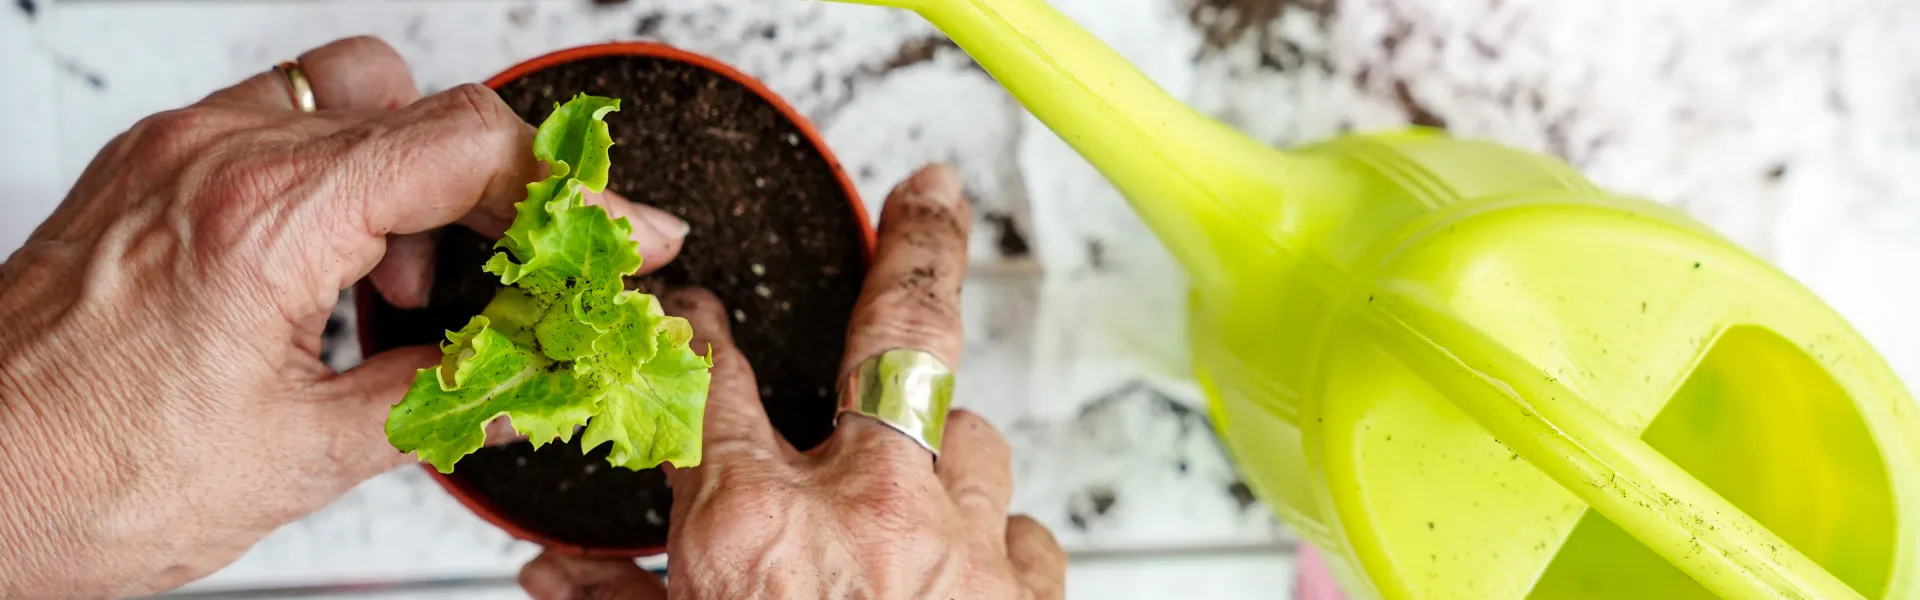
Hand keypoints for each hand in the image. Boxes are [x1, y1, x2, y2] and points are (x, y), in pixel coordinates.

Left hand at [0, 37, 688, 597]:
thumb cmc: (81, 478)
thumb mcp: (302, 456)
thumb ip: (443, 398)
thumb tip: (532, 376)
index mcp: (265, 218)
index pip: (468, 148)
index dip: (572, 196)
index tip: (625, 237)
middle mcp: (218, 156)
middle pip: (424, 108)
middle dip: (504, 190)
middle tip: (537, 269)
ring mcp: (177, 151)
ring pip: (354, 95)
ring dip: (417, 179)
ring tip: (410, 288)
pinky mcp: (152, 168)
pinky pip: (282, 122)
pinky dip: (343, 178)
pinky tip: (340, 270)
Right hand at [518, 166, 1067, 599]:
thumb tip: (554, 578)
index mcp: (758, 530)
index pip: (708, 377)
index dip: (692, 331)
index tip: (691, 314)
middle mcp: (875, 513)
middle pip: (900, 337)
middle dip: (916, 253)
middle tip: (930, 196)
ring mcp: (967, 551)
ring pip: (971, 435)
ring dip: (939, 443)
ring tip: (909, 471)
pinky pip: (1020, 527)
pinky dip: (990, 534)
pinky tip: (963, 562)